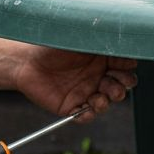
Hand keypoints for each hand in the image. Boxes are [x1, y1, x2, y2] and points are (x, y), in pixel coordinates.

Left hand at [0, 39, 136, 121]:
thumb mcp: (78, 37)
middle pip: (122, 85)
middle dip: (123, 85)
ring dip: (108, 100)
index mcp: (102, 58)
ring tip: (99, 97)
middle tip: (114, 82)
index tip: (124, 63)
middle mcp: (97, 76)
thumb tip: (121, 38)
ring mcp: (86, 92)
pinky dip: (90, 114)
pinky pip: (87, 116)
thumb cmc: (52, 44)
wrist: (25, 61)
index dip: (128, 66)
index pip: (126, 65)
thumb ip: (99, 38)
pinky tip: (88, 107)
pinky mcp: (72, 106)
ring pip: (107, 101)